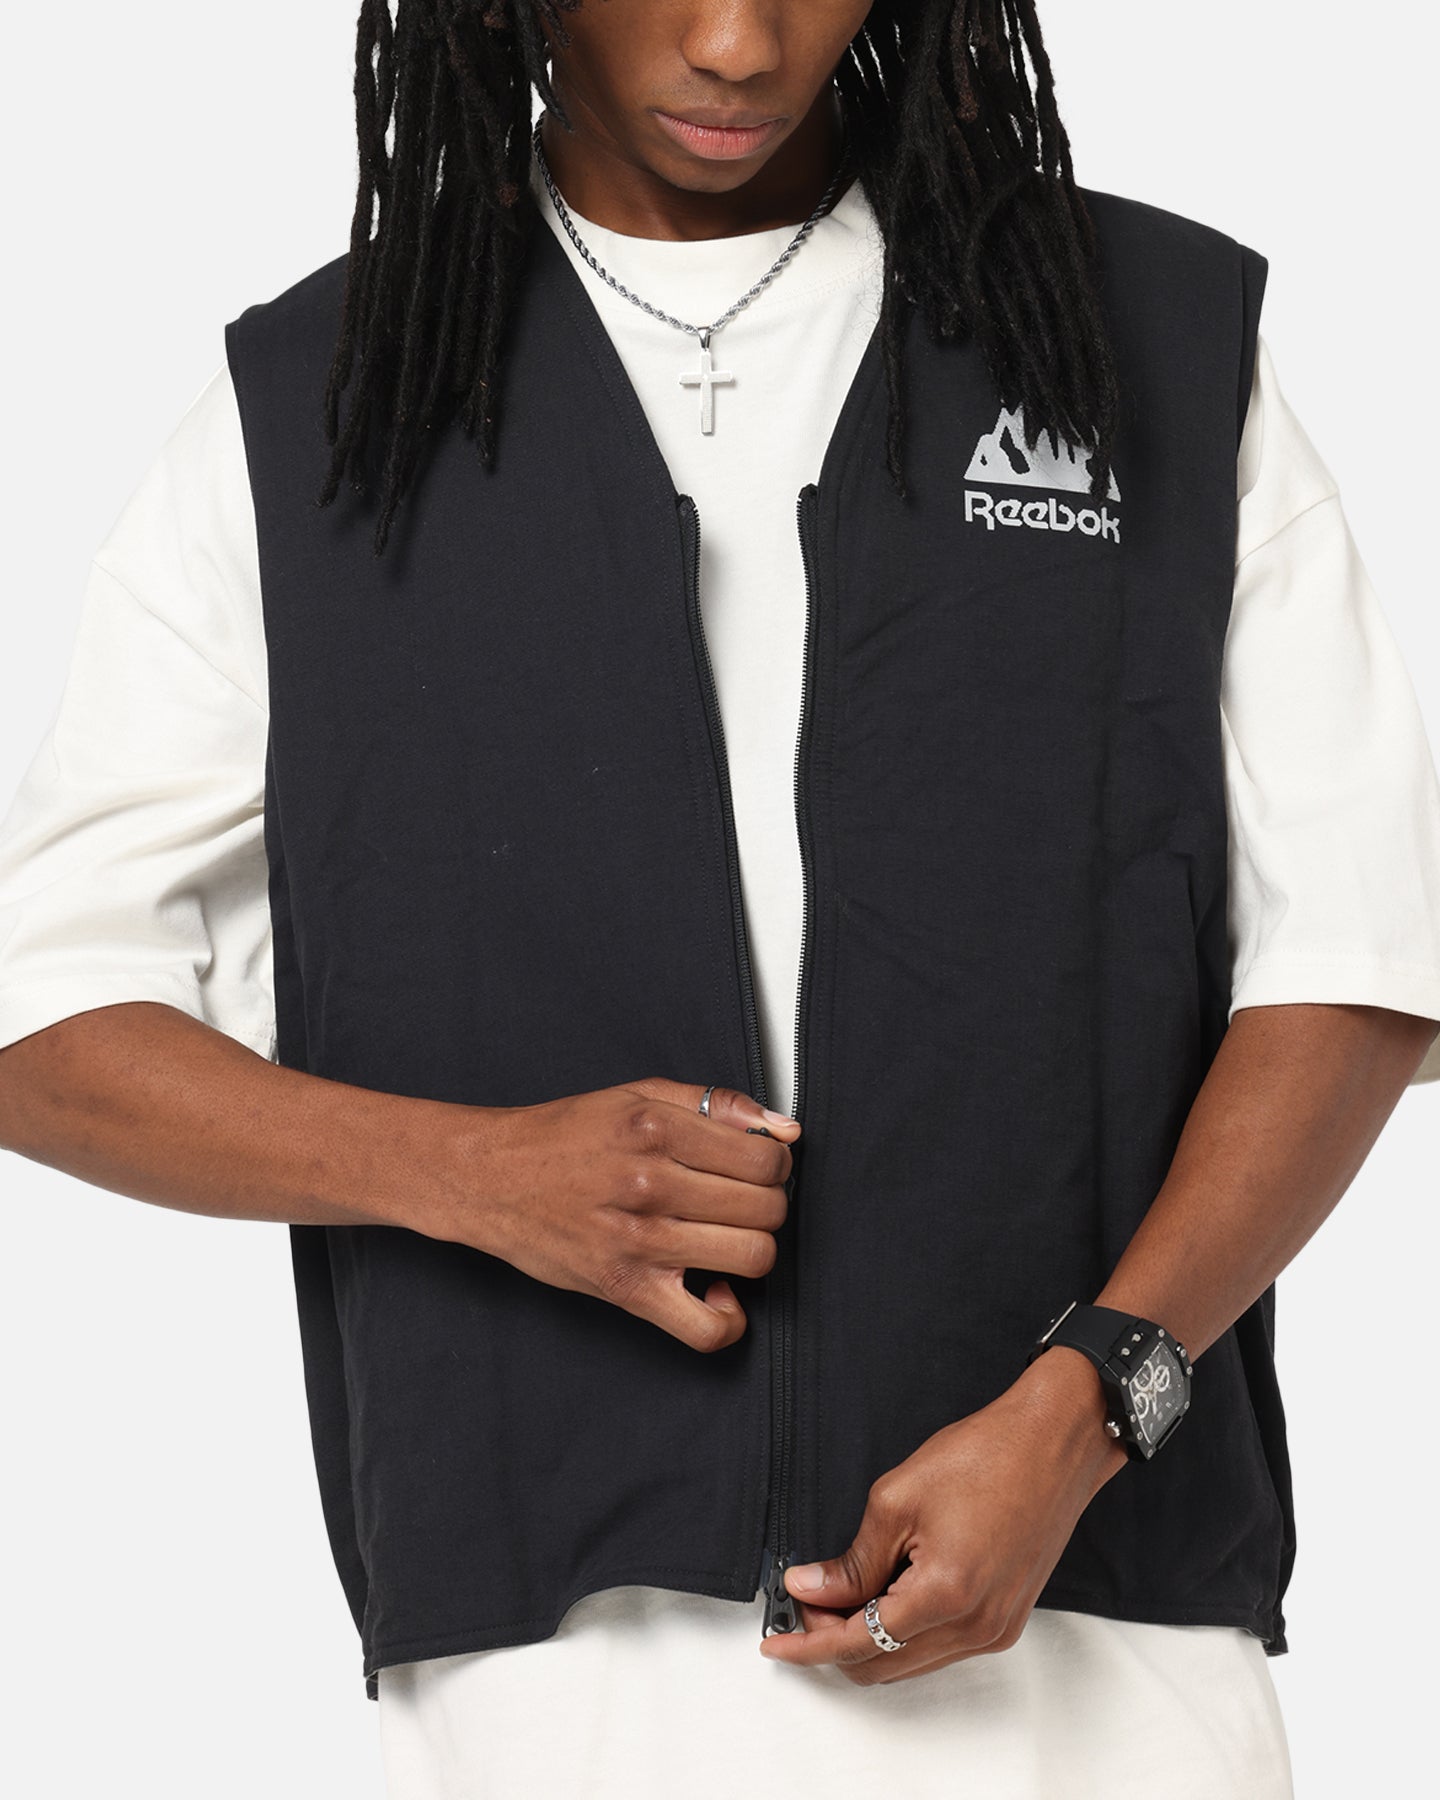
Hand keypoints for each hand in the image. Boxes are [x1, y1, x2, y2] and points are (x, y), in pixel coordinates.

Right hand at [422, 1075, 800, 1351]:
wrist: (490, 1177)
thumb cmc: (563, 1137)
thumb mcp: (637, 1095)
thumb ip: (714, 1104)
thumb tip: (784, 1129)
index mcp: (656, 1127)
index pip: (765, 1160)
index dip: (775, 1167)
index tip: (757, 1170)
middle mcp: (649, 1182)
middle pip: (766, 1209)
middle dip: (766, 1205)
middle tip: (738, 1202)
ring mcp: (637, 1240)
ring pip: (752, 1257)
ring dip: (751, 1248)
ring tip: (725, 1236)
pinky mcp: (624, 1289)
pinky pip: (707, 1328)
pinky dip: (728, 1316)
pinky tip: (716, 1288)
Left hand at [758, 1348, 1128, 1682]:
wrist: (1053, 1444)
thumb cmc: (984, 1457)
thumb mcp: (897, 1499)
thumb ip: (852, 1560)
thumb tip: (811, 1590)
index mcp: (945, 1596)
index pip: (857, 1642)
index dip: (809, 1644)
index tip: (775, 1641)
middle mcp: (975, 1627)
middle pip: (881, 1666)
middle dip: (833, 1641)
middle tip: (804, 1600)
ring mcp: (995, 1629)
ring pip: (909, 1661)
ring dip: (867, 1638)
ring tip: (837, 1593)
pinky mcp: (1007, 1620)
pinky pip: (940, 1647)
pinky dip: (903, 1632)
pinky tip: (883, 1593)